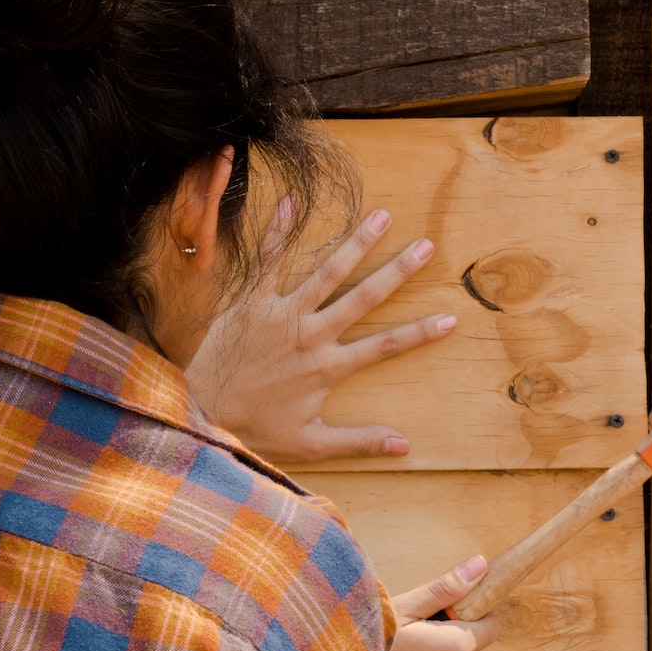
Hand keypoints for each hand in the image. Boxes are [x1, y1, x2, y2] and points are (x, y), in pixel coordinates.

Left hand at [186, 200, 456, 461]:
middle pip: (362, 299)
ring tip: (380, 217)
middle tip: (425, 246)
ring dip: (354, 244)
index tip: (450, 318)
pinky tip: (292, 204)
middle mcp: (310, 336)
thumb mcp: (309, 443)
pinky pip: (267, 263)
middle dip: (396, 272)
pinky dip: (278, 233)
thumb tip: (403, 447)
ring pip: (325, 274)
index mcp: (327, 368)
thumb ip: (358, 440)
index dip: (419, 334)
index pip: (384, 347)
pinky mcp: (251, 302)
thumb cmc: (254, 427)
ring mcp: (281, 315)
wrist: (201, 409)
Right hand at [385, 556, 502, 650]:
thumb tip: (480, 566)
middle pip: (464, 649)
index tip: (444, 609)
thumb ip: (445, 589)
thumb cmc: (361, 648)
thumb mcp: (400, 610)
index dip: (471, 613)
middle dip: (443, 638)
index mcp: (457, 649)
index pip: (492, 625)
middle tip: (405, 632)